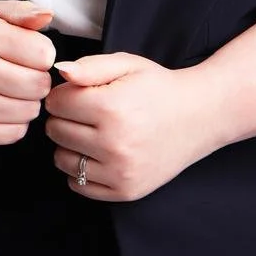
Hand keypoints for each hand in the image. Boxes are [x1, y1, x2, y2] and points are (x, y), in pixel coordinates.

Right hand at [0, 0, 56, 149]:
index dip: (42, 53)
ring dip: (27, 101)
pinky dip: (15, 123)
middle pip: (39, 85)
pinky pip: (15, 133)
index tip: (28, 53)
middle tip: (21, 73)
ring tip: (9, 89)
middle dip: (37, 79)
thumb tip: (48, 15)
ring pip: (30, 111)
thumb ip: (23, 11)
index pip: (45, 55)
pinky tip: (1, 107)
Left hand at [43, 51, 213, 200]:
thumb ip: (90, 66)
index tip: (79, 93)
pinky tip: (98, 154)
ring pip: (62, 159)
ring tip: (92, 133)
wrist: (199, 116)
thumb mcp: (127, 65)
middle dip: (65, 117)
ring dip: (69, 145)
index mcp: (112, 108)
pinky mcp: (125, 190)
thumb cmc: (159, 88)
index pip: (56, 103)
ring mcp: (120, 171)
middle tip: (87, 112)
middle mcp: (115, 143)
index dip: (63, 94)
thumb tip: (60, 71)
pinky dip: (80, 170)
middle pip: (56, 131)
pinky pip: (78, 185)